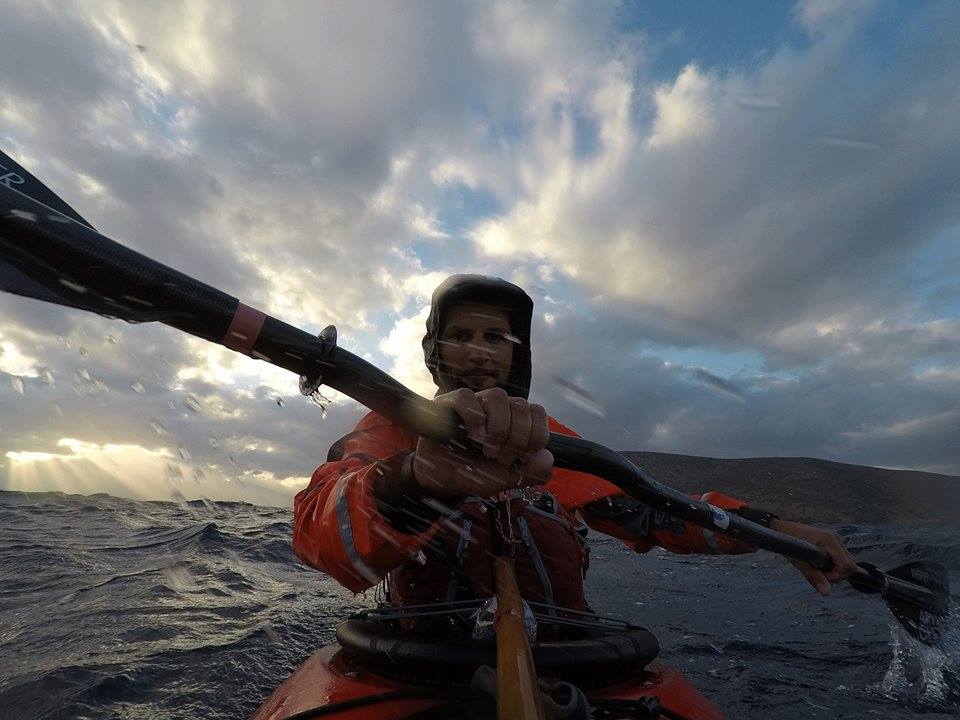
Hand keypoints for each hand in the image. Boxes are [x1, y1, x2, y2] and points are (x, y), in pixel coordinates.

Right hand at [412, 387, 553, 498]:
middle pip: (521, 406)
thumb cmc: (474, 474)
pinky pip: (466, 397)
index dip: (535, 436)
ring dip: (498, 427)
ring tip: (487, 448)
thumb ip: (532, 473)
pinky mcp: (449, 403)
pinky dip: (474, 416)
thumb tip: (547, 456)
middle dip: (516, 438)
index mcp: (514, 420)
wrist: (439, 480)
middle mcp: (498, 407)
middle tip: (499, 458)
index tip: (521, 458)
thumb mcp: (507, 480)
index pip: (537, 412)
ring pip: (498, 396)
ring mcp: (475, 402)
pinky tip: (473, 436)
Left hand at [769, 519, 857, 595]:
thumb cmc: (787, 544)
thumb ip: (814, 577)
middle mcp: (835, 538)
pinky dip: (832, 565)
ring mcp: (835, 539)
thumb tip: (826, 593)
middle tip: (817, 572)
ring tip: (816, 566)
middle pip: (849, 566)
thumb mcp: (799, 562)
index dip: (836, 576)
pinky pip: (840, 558)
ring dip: (834, 570)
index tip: (820, 575)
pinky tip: (819, 563)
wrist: (779, 529)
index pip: (848, 566)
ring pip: (846, 563)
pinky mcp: (832, 542)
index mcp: (830, 540)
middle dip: (836, 574)